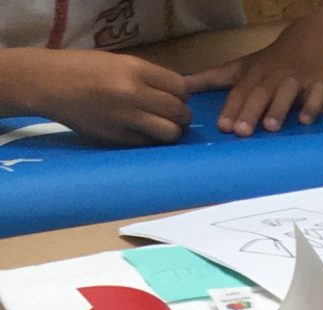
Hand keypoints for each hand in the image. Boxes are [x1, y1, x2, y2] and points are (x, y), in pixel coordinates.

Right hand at [8, 49, 189, 143]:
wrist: (49, 83)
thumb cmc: (83, 69)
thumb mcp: (117, 62)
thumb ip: (146, 77)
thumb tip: (177, 93)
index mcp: (134, 69)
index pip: (179, 88)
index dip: (183, 96)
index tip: (177, 99)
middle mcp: (133, 93)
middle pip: (179, 112)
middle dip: (182, 117)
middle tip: (175, 117)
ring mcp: (126, 118)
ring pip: (170, 133)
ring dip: (172, 133)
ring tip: (163, 129)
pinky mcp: (118, 138)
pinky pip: (149, 145)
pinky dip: (153, 142)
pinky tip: (144, 134)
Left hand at [186, 21, 322, 132]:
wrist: (309, 42)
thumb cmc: (269, 63)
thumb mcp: (240, 67)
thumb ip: (212, 78)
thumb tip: (183, 85)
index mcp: (254, 74)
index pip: (239, 92)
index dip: (231, 108)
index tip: (223, 126)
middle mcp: (273, 76)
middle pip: (260, 94)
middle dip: (250, 112)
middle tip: (242, 132)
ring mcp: (297, 80)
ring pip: (286, 94)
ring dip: (278, 110)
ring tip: (270, 128)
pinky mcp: (319, 85)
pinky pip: (316, 97)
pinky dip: (311, 108)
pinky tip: (304, 121)